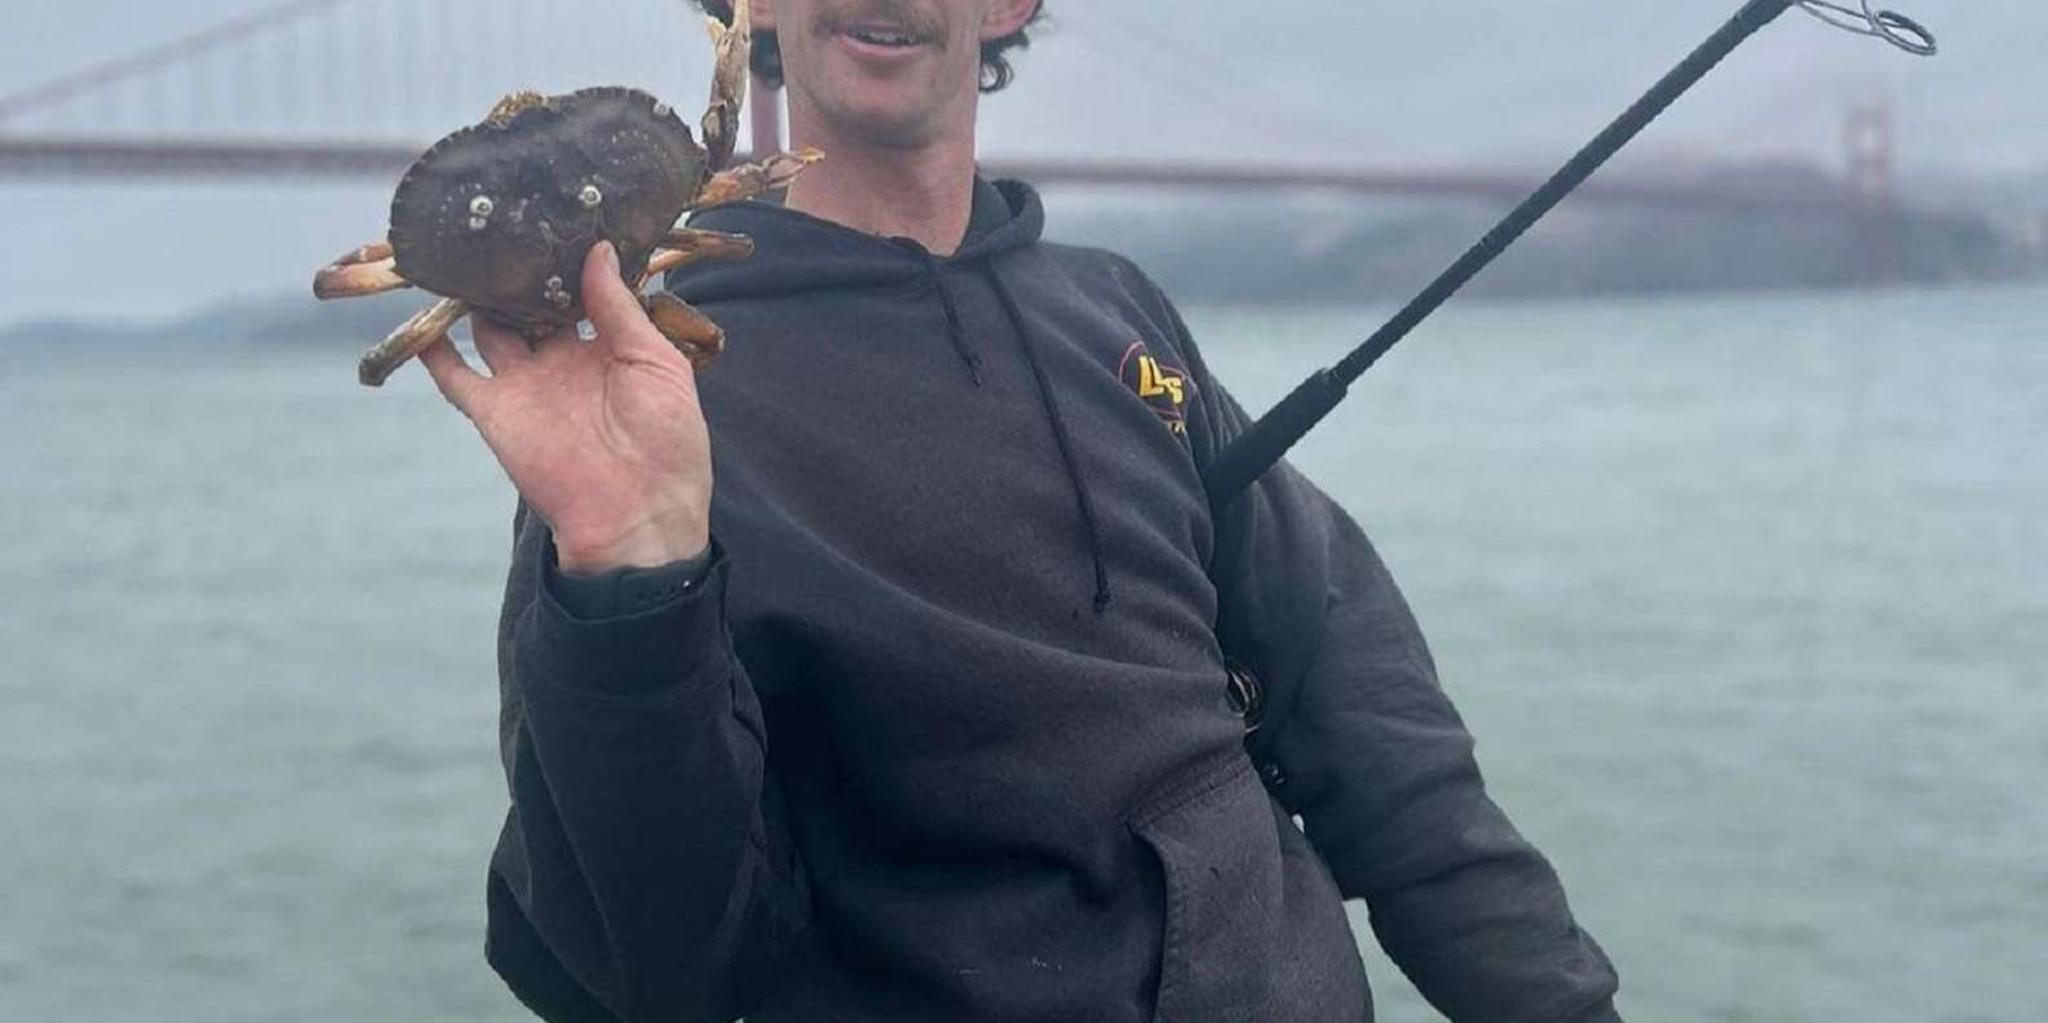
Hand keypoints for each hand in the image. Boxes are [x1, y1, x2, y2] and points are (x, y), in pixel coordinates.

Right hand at [421, 242, 711, 572]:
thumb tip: (596, 250)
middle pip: (529, 302)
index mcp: (607, 345)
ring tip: (459, 249)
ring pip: (490, 327)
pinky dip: (431, 350)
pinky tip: (417, 317)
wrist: (639, 515)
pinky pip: (454, 377)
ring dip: (475, 295)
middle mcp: (561, 358)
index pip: (579, 289)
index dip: (566, 256)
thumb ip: (620, 307)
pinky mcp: (495, 411)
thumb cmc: (667, 441)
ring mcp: (525, 382)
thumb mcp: (657, 362)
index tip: (556, 211)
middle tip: (501, 218)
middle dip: (517, 268)